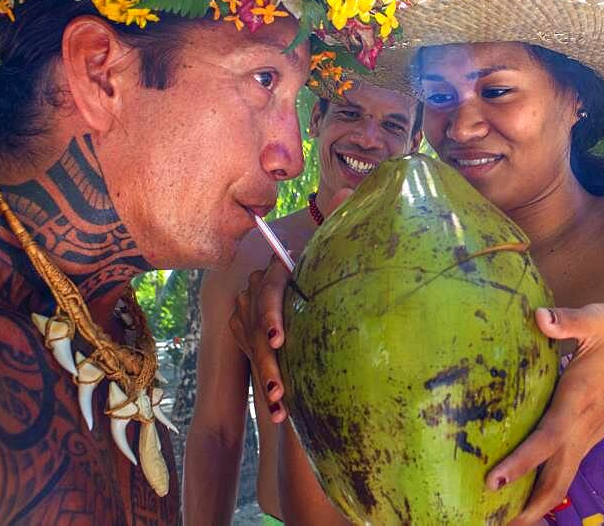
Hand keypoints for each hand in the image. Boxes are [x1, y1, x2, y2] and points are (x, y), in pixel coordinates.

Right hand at [228, 188, 354, 423]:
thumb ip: (341, 219)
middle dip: (266, 362)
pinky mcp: (253, 336)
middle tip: (280, 392)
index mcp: (281, 269)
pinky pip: (254, 363)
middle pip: (255, 328)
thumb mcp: (340, 247)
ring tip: (280, 409)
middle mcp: (261, 290)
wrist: (325, 302)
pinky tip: (280, 413)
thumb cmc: (338, 267)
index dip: (270, 314)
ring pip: (251, 350)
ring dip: (265, 380)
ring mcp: (252, 314)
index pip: (269, 289)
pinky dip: (266, 387)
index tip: (279, 341)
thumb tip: (351, 190)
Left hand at [487, 303, 603, 525]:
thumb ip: (568, 321)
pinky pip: (569, 464)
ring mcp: (592, 432)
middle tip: (496, 522)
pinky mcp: (595, 430)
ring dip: (538, 499)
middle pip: (556, 480)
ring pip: (563, 476)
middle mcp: (584, 426)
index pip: (545, 440)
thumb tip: (538, 316)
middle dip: (529, 508)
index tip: (492, 483)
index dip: (519, 463)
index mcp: (579, 401)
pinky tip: (531, 479)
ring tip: (508, 515)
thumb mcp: (600, 319)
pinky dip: (549, 480)